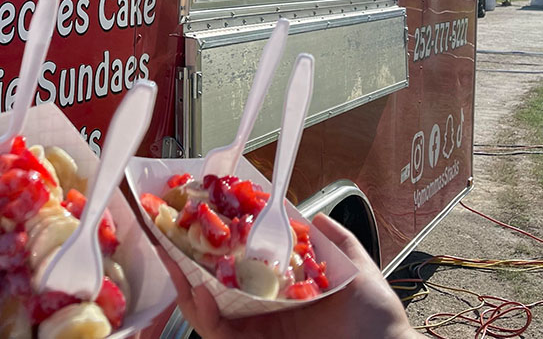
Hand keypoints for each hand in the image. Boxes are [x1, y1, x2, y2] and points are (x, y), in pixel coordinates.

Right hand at [159, 213, 421, 338]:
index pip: (240, 265)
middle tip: (167, 229)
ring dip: (183, 280)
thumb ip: (337, 242)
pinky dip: (202, 310)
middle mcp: (262, 312)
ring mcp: (254, 331)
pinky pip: (216, 330)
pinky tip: (197, 286)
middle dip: (185, 258)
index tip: (202, 216)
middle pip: (212, 285)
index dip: (218, 243)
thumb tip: (317, 215)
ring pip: (204, 308)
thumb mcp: (355, 270)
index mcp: (282, 292)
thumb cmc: (375, 321)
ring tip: (171, 252)